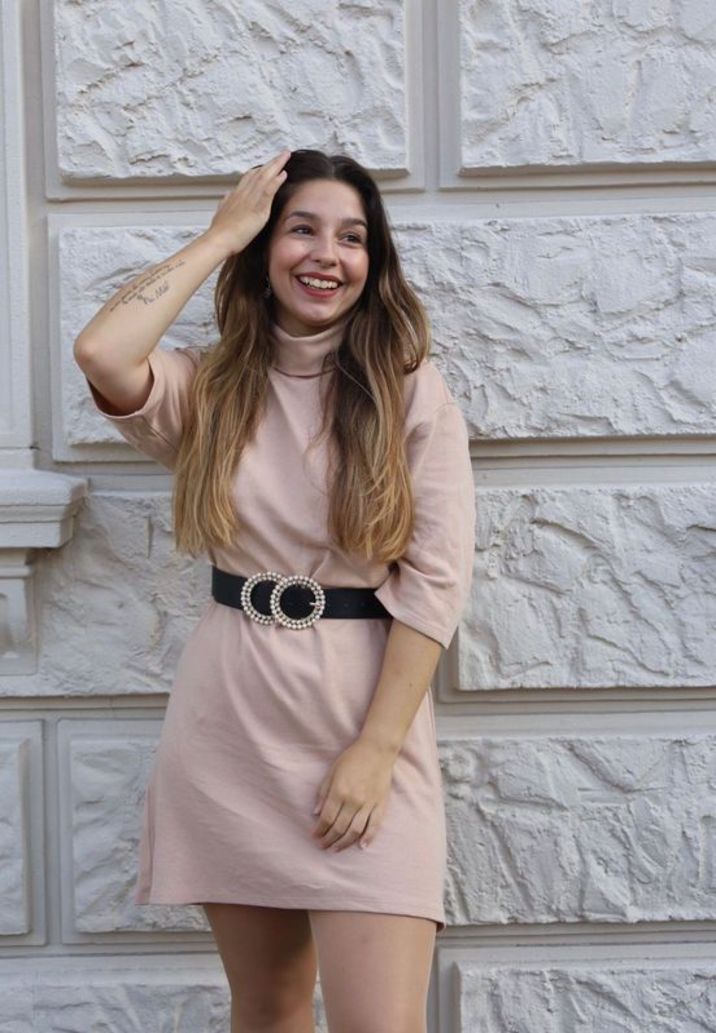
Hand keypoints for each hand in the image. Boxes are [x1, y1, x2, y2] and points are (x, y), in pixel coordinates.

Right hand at [206, 148, 290, 256]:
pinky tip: (283, 174)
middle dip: (272, 162)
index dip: (260, 169)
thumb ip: (225, 203)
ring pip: (265, 176)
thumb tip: (227, 195)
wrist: (219, 238)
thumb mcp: (221, 212)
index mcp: (236, 194)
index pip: (250, 177)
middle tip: (282, 154)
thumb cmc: (220, 230)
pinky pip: (268, 189)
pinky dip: (276, 180)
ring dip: (276, 165)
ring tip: (286, 156)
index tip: (268, 164)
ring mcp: (250, 198)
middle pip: (259, 172)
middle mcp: (243, 192)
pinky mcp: (257, 207)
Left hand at [312, 738, 395, 852]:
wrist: (377, 750)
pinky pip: (374, 826)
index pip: (326, 818)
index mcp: (339, 791)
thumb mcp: (332, 771)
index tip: (314, 836)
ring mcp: (368, 804)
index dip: (319, 830)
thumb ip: (323, 793)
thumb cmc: (352, 758)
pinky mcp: (381, 805)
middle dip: (328, 840)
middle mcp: (353, 801)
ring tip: (335, 849)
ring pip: (355, 831)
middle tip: (322, 846)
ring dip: (343, 843)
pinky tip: (361, 846)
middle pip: (339, 828)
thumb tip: (316, 813)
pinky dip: (368, 838)